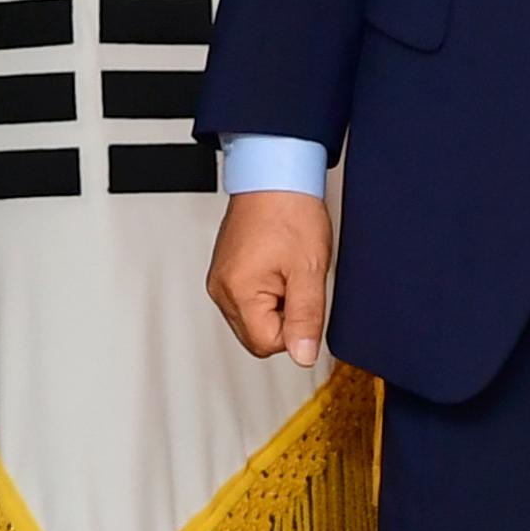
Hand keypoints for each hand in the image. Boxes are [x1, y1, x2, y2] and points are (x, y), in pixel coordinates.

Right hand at [206, 191, 333, 367]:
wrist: (275, 175)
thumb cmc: (289, 210)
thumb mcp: (309, 268)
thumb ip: (306, 317)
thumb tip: (303, 355)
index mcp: (238, 291)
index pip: (268, 344)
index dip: (295, 327)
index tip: (302, 296)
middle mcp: (222, 289)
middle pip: (257, 336)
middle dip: (283, 318)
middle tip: (296, 281)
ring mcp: (220, 279)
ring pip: (253, 319)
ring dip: (275, 305)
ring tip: (286, 270)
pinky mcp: (225, 271)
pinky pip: (247, 300)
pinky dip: (265, 292)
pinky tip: (277, 266)